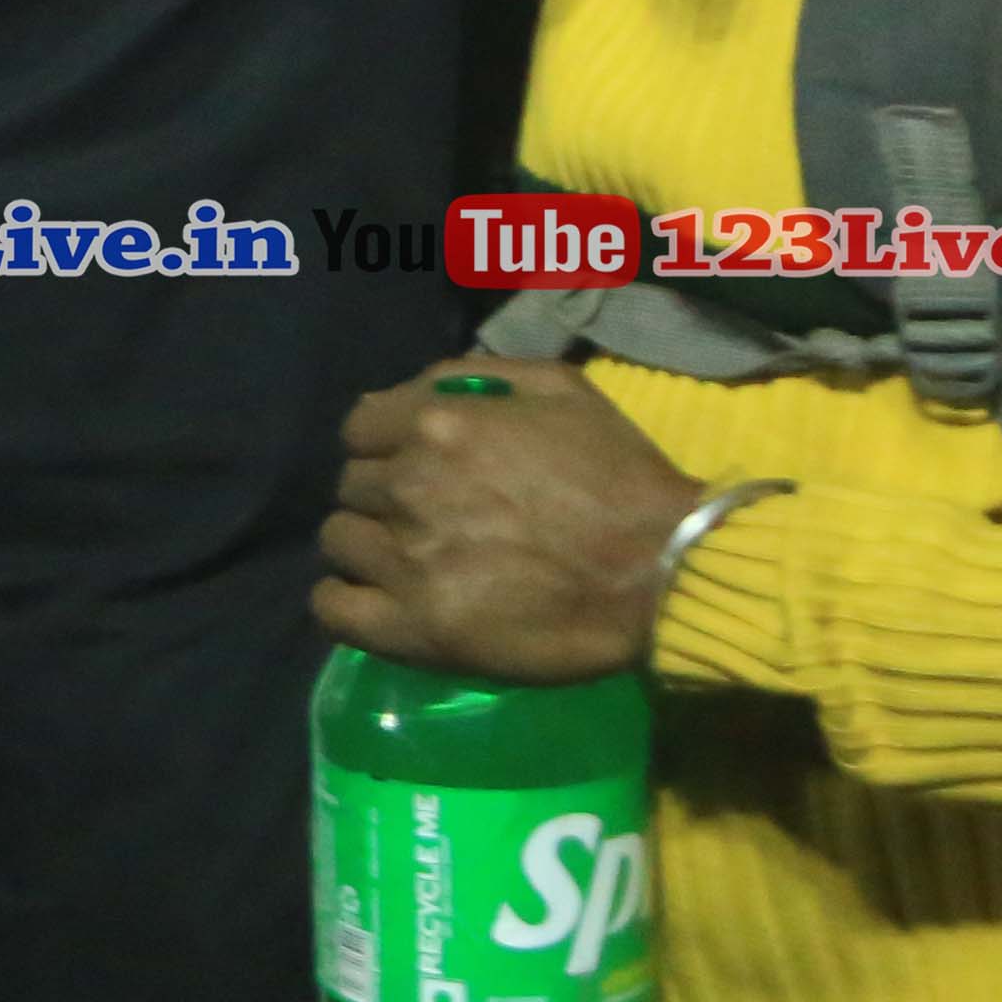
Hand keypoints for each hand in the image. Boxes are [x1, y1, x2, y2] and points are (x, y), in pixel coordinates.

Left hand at [318, 358, 702, 681]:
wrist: (668, 568)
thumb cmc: (620, 477)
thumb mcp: (559, 388)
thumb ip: (471, 375)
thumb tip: (403, 393)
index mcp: (435, 425)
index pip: (358, 429)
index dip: (384, 446)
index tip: (412, 466)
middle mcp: (409, 486)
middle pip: (352, 486)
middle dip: (384, 496)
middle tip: (429, 518)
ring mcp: (407, 559)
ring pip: (339, 542)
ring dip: (368, 546)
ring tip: (412, 561)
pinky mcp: (416, 626)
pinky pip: (333, 609)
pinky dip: (343, 602)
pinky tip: (376, 600)